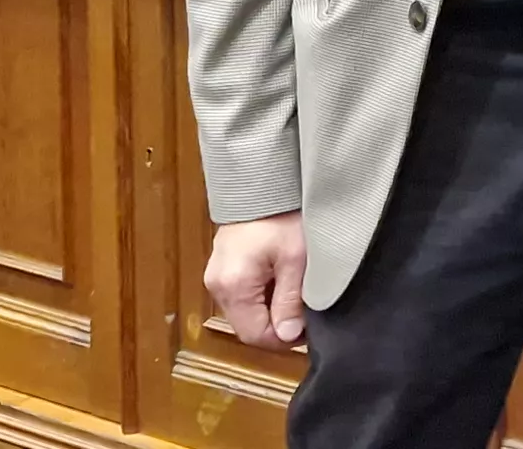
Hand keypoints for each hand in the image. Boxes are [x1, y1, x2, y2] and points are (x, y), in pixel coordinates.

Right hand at [205, 212, 309, 349]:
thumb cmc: (281, 215)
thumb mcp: (296, 260)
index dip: (283, 339)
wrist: (262, 182)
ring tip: (294, 291)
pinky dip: (261, 296)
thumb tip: (287, 337)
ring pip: (245, 312)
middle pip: (248, 326)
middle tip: (304, 310)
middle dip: (277, 324)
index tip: (307, 329)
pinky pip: (241, 296)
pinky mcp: (222, 269)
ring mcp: (216, 277)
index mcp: (233, 286)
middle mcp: (217, 285)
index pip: (255, 335)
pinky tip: (280, 280)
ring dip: (270, 310)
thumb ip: (290, 301)